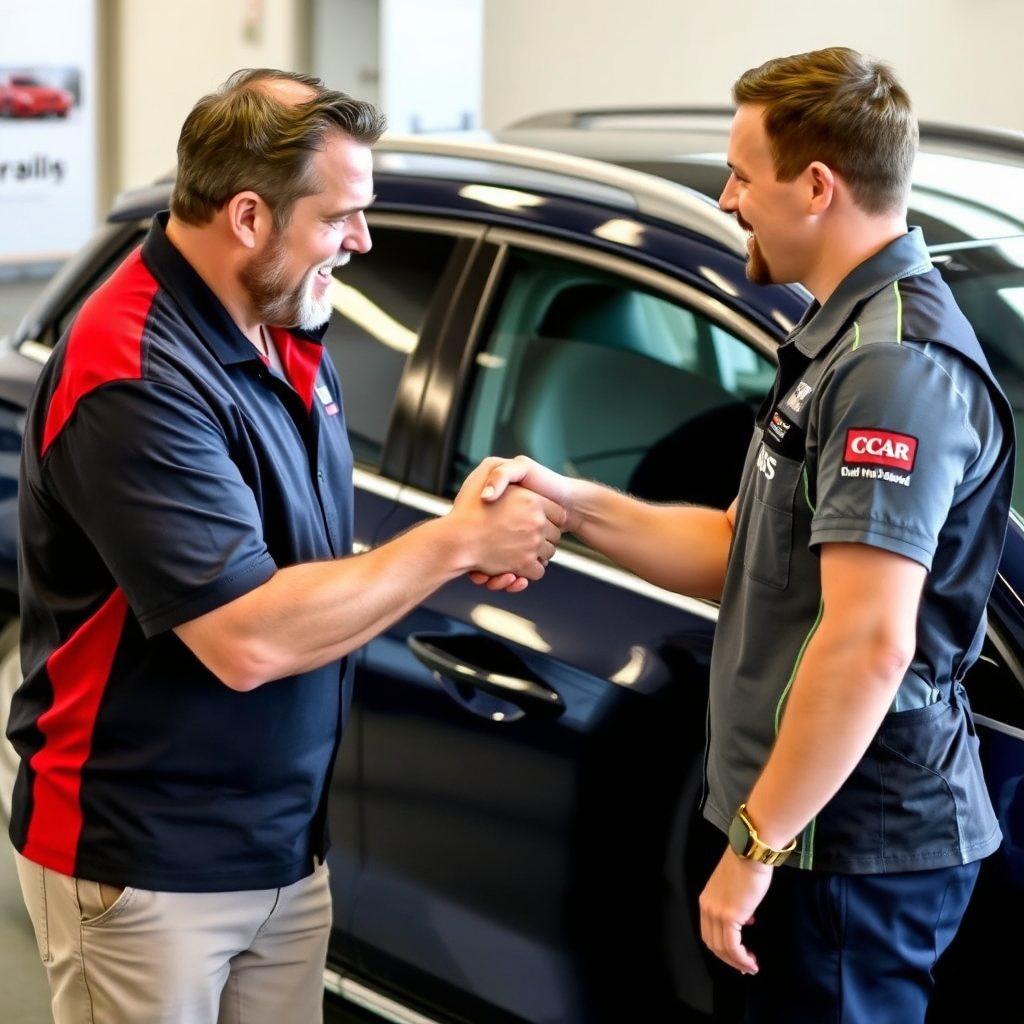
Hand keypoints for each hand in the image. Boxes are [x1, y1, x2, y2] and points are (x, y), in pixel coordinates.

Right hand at [450, 458, 565, 587]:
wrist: (455, 540)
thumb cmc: (466, 510)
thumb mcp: (484, 473)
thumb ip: (503, 471)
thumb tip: (514, 470)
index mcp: (532, 500)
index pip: (558, 513)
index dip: (548, 517)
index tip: (535, 520)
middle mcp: (537, 522)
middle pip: (555, 535)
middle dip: (543, 537)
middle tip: (526, 536)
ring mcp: (532, 545)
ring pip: (548, 553)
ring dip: (537, 554)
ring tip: (520, 549)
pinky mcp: (524, 565)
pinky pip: (538, 571)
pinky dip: (529, 571)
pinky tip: (517, 564)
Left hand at [698, 849, 772, 974]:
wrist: (751, 852)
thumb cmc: (748, 865)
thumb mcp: (736, 889)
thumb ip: (737, 905)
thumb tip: (746, 919)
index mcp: (706, 900)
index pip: (708, 932)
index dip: (722, 948)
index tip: (738, 955)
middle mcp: (707, 907)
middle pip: (713, 943)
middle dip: (729, 959)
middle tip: (746, 966)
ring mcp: (716, 912)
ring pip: (722, 948)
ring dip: (737, 962)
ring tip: (752, 966)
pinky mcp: (729, 916)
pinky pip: (732, 946)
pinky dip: (741, 958)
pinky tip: (751, 961)